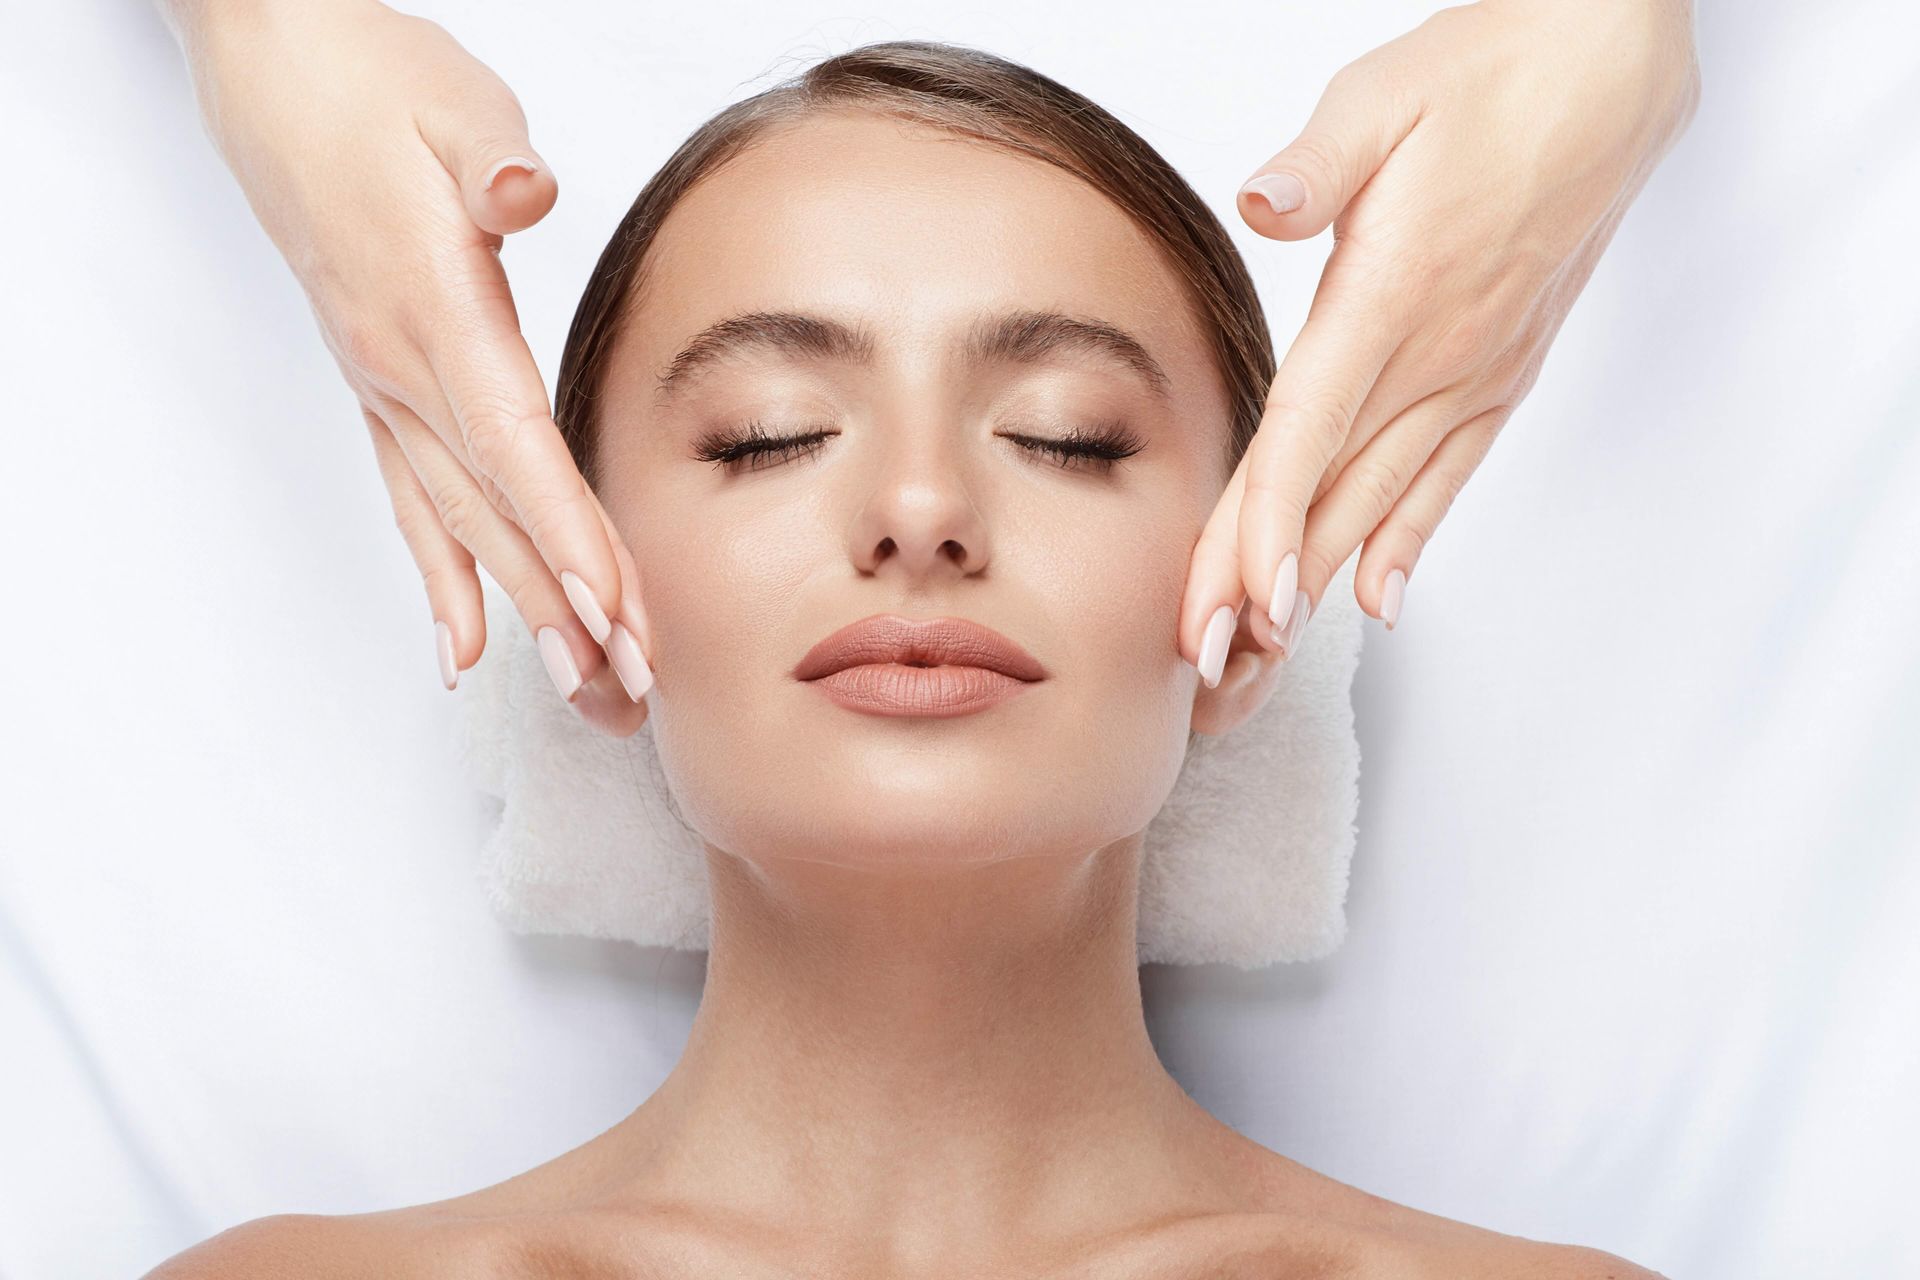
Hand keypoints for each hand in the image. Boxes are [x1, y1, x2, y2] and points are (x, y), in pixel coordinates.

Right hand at [160, 0, 653, 733]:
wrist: (275, 71)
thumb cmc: (372, 83)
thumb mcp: (452, 100)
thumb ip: (492, 157)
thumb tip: (526, 194)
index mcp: (432, 308)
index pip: (512, 442)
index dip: (563, 531)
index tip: (613, 609)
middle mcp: (400, 367)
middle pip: (495, 509)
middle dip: (566, 605)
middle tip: (627, 689)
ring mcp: (383, 385)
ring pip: (461, 522)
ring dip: (524, 612)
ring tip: (582, 693)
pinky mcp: (380, 385)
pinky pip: (414, 500)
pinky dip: (443, 576)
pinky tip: (464, 648)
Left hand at [1181, 0, 1699, 682]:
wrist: (1607, 72)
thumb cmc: (1487, 75)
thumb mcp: (1384, 95)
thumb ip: (1321, 161)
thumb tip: (1266, 201)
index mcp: (1391, 296)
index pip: (1308, 437)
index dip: (1263, 531)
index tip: (1230, 611)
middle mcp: (1436, 355)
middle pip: (1329, 498)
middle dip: (1263, 596)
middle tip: (1209, 680)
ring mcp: (1475, 373)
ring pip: (1382, 505)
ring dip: (1320, 592)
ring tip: (1264, 669)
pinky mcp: (1501, 374)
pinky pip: (1448, 476)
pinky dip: (1408, 542)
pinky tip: (1376, 602)